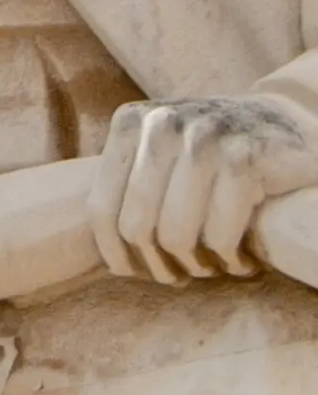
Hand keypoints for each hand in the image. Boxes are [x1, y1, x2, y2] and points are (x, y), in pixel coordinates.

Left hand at [90, 93, 317, 283]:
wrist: (294, 120)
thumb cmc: (220, 151)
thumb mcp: (167, 153)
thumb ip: (131, 185)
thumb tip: (103, 259)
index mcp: (131, 124)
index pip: (101, 209)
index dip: (115, 254)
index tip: (136, 274)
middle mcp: (162, 125)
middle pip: (137, 228)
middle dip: (161, 265)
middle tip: (187, 274)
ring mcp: (204, 138)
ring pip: (177, 235)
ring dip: (200, 265)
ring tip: (218, 266)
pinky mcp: (245, 158)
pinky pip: (221, 235)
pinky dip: (233, 260)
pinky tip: (245, 260)